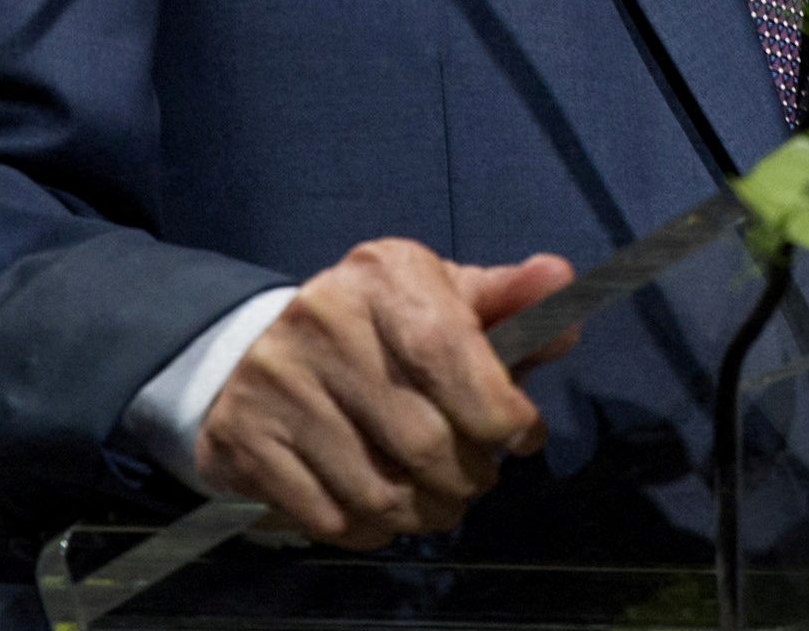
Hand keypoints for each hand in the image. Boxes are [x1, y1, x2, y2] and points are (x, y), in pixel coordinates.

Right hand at [190, 239, 577, 545]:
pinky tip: (386, 511)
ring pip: (379, 492)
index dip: (499, 411)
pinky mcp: (247, 444)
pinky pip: (330, 519)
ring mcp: (279, 387)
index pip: (448, 352)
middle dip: (470, 475)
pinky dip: (373, 531)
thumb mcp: (440, 297)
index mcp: (384, 277)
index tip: (523, 434)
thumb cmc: (375, 328)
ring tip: (441, 499)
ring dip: (428, 512)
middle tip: (479, 475)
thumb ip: (507, 301)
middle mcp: (324, 324)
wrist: (253, 351)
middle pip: (422, 439)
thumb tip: (562, 281)